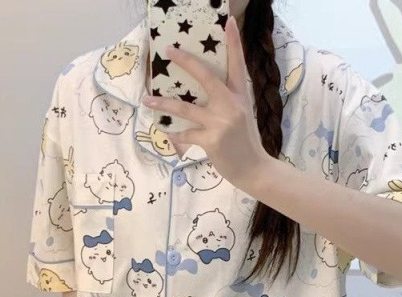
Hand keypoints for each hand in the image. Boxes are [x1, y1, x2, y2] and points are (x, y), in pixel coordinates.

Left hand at [141, 15, 272, 191]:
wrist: (254, 169)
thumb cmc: (246, 143)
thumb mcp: (242, 116)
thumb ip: (227, 102)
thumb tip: (203, 93)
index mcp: (240, 96)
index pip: (237, 64)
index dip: (234, 42)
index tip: (229, 22)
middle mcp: (231, 105)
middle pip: (205, 76)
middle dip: (186, 61)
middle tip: (168, 50)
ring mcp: (221, 122)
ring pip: (185, 108)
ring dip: (163, 104)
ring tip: (147, 100)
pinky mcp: (211, 140)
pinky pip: (186, 134)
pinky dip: (174, 134)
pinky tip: (165, 132)